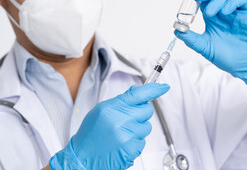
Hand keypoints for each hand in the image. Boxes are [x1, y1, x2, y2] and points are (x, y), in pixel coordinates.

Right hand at [49, 83, 169, 169]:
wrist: (83, 158)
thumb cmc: (91, 134)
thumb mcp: (101, 111)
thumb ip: (121, 101)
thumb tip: (137, 91)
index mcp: (113, 108)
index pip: (139, 94)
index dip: (154, 89)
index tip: (164, 87)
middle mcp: (122, 121)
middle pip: (147, 110)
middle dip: (140, 113)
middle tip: (127, 119)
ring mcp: (129, 136)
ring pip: (147, 126)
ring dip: (138, 128)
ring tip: (122, 134)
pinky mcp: (133, 149)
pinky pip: (143, 140)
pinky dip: (135, 141)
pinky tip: (122, 143)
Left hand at [176, 0, 246, 92]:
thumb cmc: (228, 58)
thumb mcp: (206, 48)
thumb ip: (192, 39)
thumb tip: (176, 30)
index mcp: (212, 19)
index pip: (202, 1)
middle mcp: (223, 12)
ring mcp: (236, 12)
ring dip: (215, 0)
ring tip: (209, 14)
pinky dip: (231, 2)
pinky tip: (225, 12)